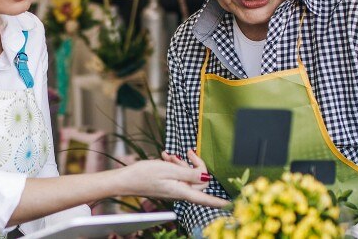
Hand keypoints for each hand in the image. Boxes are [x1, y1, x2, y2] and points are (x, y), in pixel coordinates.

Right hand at [112, 159, 228, 207]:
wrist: (125, 180)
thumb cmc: (144, 175)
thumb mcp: (168, 169)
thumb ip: (189, 173)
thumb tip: (206, 176)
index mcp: (182, 191)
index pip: (206, 198)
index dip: (219, 202)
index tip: (232, 204)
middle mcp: (180, 192)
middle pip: (199, 180)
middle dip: (194, 165)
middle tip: (186, 153)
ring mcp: (174, 189)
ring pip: (188, 176)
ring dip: (182, 163)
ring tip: (169, 155)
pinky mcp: (169, 185)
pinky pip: (179, 175)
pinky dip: (175, 165)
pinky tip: (166, 157)